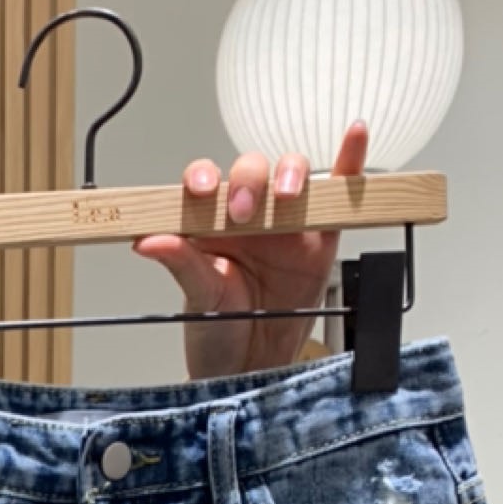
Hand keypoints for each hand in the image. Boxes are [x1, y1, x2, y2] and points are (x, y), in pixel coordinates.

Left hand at [133, 122, 369, 379]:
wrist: (254, 367)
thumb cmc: (220, 331)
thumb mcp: (198, 299)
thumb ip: (180, 264)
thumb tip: (147, 240)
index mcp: (210, 225)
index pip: (206, 183)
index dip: (203, 177)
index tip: (202, 190)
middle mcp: (248, 216)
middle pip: (251, 171)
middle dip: (248, 181)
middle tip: (243, 213)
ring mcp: (286, 222)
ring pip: (291, 175)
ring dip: (290, 174)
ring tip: (286, 197)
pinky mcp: (321, 236)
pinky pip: (338, 192)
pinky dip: (350, 162)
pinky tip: (355, 136)